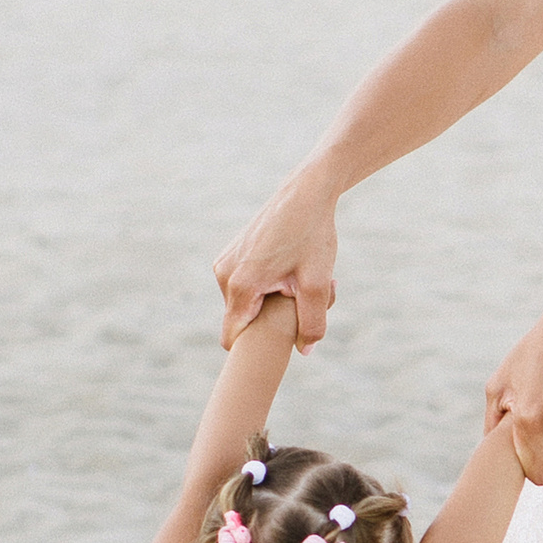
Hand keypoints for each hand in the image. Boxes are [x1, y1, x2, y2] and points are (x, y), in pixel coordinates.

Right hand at [215, 168, 338, 349]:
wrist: (306, 192)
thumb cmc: (312, 234)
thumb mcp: (319, 283)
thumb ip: (312, 323)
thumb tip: (303, 350)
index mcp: (240, 285)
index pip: (232, 338)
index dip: (252, 348)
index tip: (276, 343)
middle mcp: (224, 274)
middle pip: (243, 320)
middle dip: (270, 320)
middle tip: (301, 297)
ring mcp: (225, 263)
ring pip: (246, 302)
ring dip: (270, 301)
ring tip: (297, 279)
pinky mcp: (231, 254)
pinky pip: (245, 286)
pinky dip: (266, 286)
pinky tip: (288, 269)